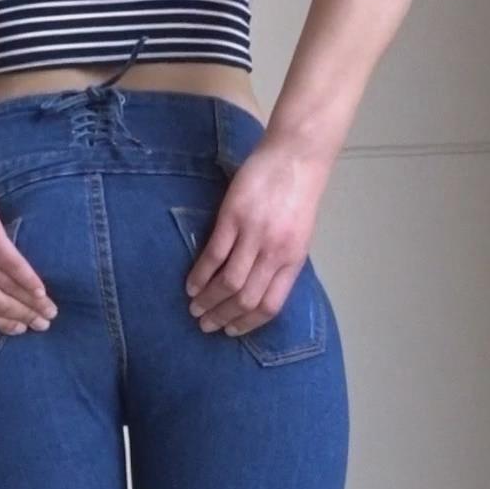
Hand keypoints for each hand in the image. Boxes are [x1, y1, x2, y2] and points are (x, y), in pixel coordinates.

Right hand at [186, 136, 331, 335]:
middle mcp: (274, 253)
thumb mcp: (298, 235)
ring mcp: (254, 235)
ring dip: (208, 300)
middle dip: (222, 316)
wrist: (296, 157)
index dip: (248, 323)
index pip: (270, 305)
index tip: (231, 331)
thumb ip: (279, 261)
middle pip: (246, 299)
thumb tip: (258, 286)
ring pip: (229, 282)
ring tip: (194, 308)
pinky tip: (191, 285)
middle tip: (205, 325)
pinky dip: (201, 275)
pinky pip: (214, 255)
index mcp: (293, 260)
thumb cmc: (298, 195)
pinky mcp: (234, 218)